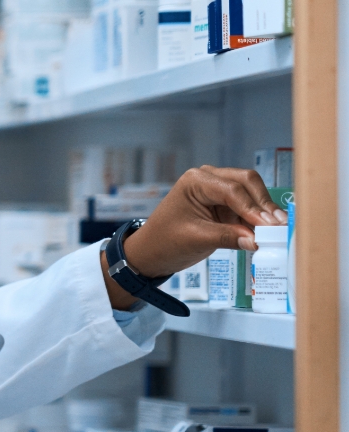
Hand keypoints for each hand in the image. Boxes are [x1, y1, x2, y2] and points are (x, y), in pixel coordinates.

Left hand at [102, 166, 286, 308]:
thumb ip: (228, 237)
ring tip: (280, 231)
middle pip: (247, 183)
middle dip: (263, 205)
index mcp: (196, 180)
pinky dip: (257, 219)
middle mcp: (209, 178)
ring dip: (264, 212)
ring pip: (251, 194)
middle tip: (280, 226)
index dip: (254, 208)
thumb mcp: (196, 239)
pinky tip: (269, 232)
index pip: (232, 191)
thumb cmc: (165, 242)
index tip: (270, 226)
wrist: (151, 252)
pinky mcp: (225, 204)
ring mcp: (218, 189)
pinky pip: (247, 208)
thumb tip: (258, 241)